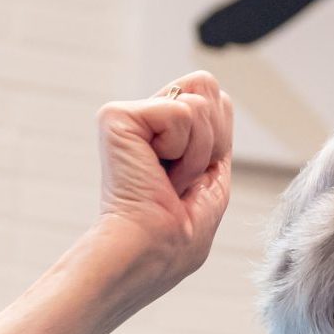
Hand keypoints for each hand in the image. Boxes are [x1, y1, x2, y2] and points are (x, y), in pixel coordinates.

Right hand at [89, 71, 233, 298]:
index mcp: (165, 135)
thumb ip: (214, 128)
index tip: (194, 180)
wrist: (152, 251)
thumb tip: (207, 82)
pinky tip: (156, 172)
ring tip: (168, 181)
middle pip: (206, 88)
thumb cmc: (179, 234)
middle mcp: (144, 119)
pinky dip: (183, 151)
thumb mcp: (211, 175)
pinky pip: (180, 113)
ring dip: (196, 155)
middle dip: (210, 142)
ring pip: (198, 104)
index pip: (213, 100)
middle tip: (181, 180)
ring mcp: (128, 115)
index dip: (218, 141)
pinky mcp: (116, 116)